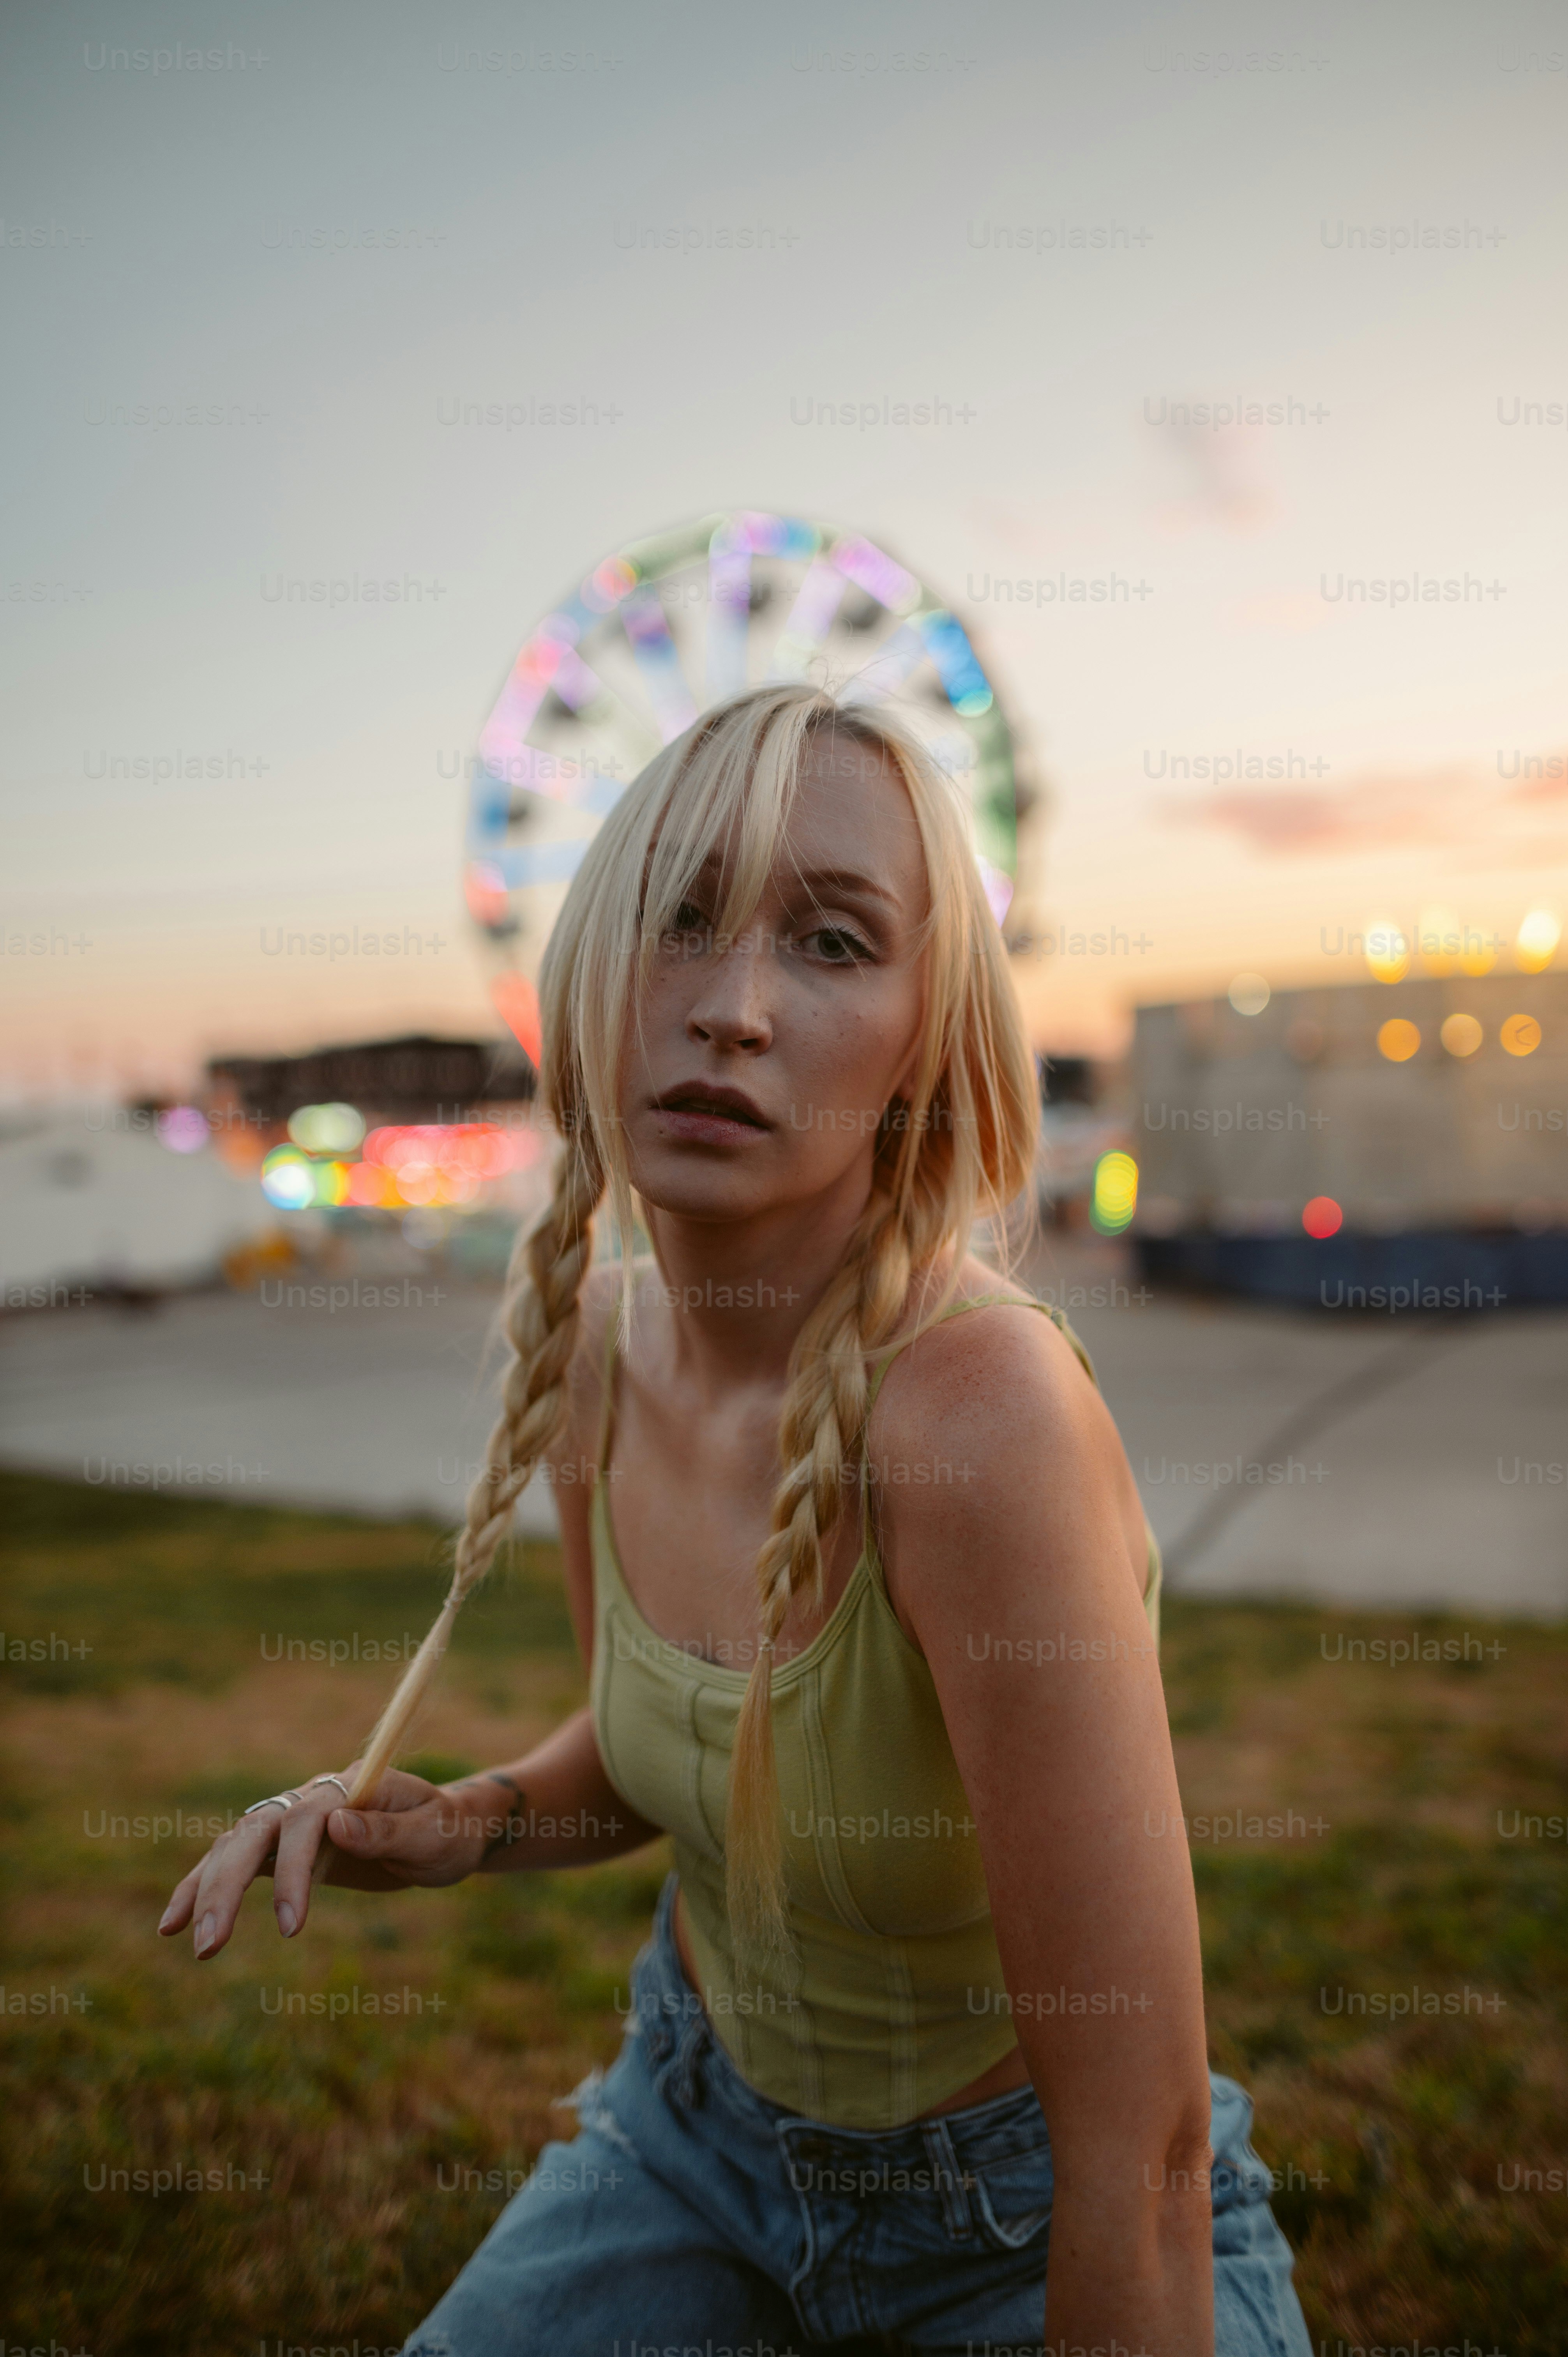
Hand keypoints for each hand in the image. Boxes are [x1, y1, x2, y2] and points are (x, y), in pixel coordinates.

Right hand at [156, 1764, 488, 1959]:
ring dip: (207, 1890)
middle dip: (227, 1885)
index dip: (292, 1871)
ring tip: (189, 1942)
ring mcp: (292, 1820)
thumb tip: (337, 1826)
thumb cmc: (446, 1831)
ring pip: (235, 1845)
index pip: (306, 1820)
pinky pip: (235, 1863)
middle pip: (256, 1830)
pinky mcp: (283, 1848)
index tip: (290, 1927)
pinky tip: (173, 1923)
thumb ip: (388, 1831)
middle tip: (210, 1945)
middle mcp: (312, 1797)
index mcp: (350, 1786)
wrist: (445, 1831)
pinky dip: (203, 1887)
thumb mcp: (434, 1835)